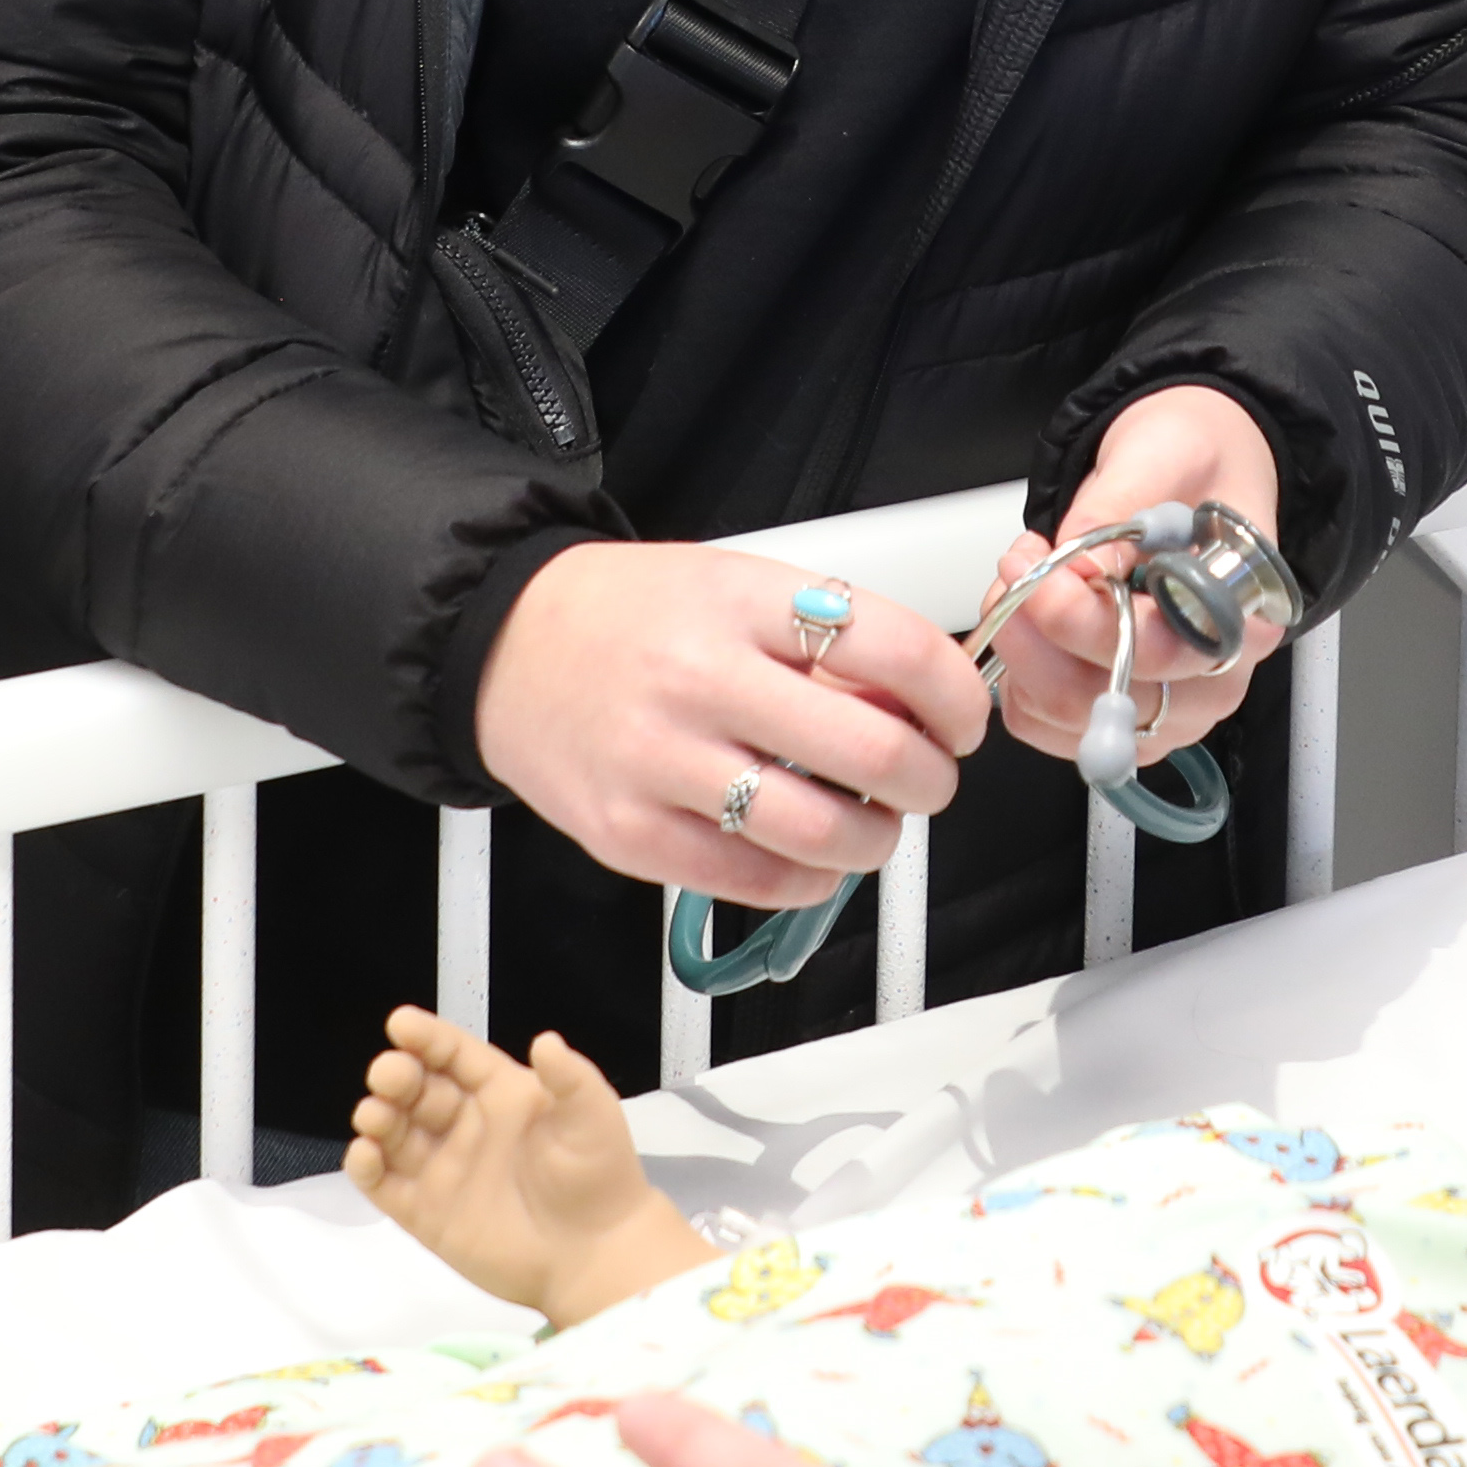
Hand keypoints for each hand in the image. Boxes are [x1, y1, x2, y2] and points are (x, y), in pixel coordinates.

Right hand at [347, 1009, 710, 1328]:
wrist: (595, 1255)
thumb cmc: (598, 1178)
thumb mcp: (592, 1117)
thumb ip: (570, 1078)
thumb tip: (545, 1040)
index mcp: (501, 1095)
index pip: (455, 1056)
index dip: (427, 1038)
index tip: (400, 1023)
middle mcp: (467, 1126)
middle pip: (418, 1090)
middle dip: (397, 1076)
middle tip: (388, 1075)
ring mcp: (443, 1170)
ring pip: (395, 1133)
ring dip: (378, 1117)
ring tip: (375, 1115)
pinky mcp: (426, 1214)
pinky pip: (384, 1184)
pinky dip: (366, 1167)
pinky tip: (365, 1154)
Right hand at [477, 542, 991, 907]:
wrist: (504, 647)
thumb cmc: (629, 617)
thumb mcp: (735, 585)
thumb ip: (824, 639)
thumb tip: (923, 704)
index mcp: (740, 603)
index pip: (895, 648)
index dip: (957, 694)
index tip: (962, 715)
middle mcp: (703, 681)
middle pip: (875, 752)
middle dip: (932, 778)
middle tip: (929, 776)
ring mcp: (663, 764)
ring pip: (824, 832)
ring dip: (878, 840)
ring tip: (871, 821)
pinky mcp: (633, 836)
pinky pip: (759, 881)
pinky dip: (810, 878)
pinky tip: (810, 854)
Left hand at [994, 388, 1288, 765]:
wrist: (1191, 470)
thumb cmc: (1192, 461)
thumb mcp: (1162, 456)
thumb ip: (1120, 511)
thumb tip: (1079, 572)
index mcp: (1241, 615)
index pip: (1159, 650)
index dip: (1081, 620)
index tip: (1037, 565)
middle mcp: (1213, 678)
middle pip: (1107, 700)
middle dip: (1036, 636)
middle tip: (1016, 565)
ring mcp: (1167, 707)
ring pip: (1067, 719)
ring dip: (1020, 653)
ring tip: (1022, 580)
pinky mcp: (1121, 715)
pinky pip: (1046, 724)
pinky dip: (1016, 677)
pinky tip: (1027, 619)